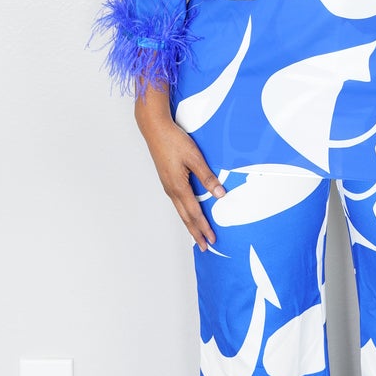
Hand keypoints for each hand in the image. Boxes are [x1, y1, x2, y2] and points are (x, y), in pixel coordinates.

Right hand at [134, 85, 225, 248]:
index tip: (211, 240)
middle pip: (185, 217)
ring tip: (197, 234)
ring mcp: (168, 185)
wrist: (155, 129)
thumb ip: (207, 177)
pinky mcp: (167, 179)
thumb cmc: (174, 140)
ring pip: (180, 210)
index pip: (194, 213)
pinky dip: (185, 212)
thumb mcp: (194, 157)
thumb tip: (220, 194)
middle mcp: (171, 190)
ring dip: (190, 223)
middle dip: (196, 232)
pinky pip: (178, 202)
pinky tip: (189, 212)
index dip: (204, 227)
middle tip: (204, 246)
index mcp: (178, 186)